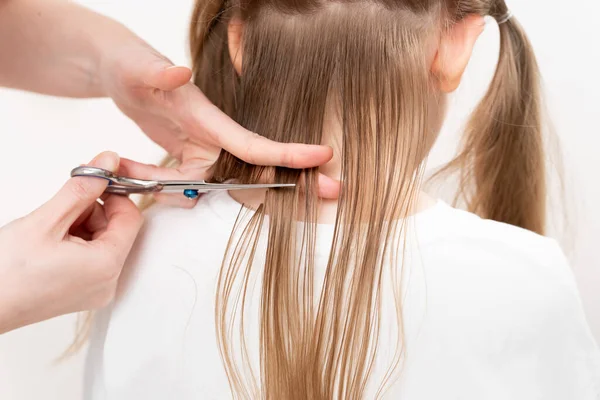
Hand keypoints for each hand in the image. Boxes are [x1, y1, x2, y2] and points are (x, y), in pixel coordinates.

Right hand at [0, 152, 142, 333]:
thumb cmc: (6, 273)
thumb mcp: (46, 221)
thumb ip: (82, 189)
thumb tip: (108, 162)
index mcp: (106, 266)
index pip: (130, 218)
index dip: (115, 194)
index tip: (96, 180)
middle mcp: (108, 283)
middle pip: (116, 230)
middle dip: (93, 210)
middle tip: (63, 204)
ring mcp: (95, 290)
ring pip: (102, 241)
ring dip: (81, 224)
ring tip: (48, 227)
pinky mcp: (81, 293)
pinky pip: (91, 257)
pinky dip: (75, 241)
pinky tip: (49, 241)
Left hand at [98, 40, 339, 205]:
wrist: (120, 74)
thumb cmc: (130, 64)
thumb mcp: (139, 68)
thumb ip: (158, 73)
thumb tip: (180, 72)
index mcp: (210, 118)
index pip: (253, 143)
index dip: (288, 154)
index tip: (324, 155)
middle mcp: (213, 138)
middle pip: (254, 172)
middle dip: (287, 186)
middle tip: (332, 191)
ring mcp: (201, 149)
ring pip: (208, 188)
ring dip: (173, 190)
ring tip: (127, 167)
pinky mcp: (188, 157)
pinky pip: (185, 185)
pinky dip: (162, 186)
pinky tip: (134, 170)